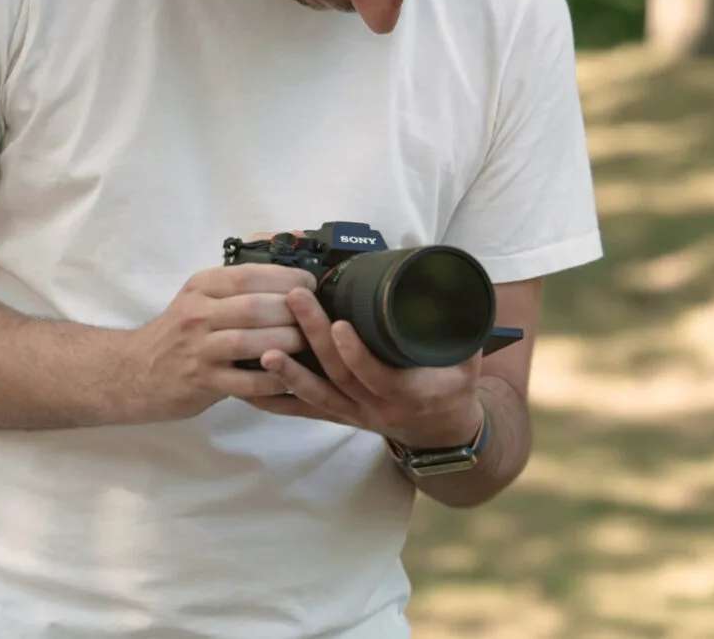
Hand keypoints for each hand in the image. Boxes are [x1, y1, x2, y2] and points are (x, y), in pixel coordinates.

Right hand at [134, 247, 317, 421]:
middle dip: (293, 311)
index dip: (285, 278)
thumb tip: (297, 237)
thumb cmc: (184, 327)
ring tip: (309, 343)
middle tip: (316, 315)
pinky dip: (275, 378)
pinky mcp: (204, 382)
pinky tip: (292, 375)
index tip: (309, 284)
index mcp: (202, 285)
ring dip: (288, 342)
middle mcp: (198, 313)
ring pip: (251, 342)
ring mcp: (200, 349)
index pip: (248, 275)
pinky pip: (247, 382)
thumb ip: (245, 270)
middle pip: (255, 308)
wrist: (139, 369)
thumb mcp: (204, 291)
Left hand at [244, 286, 485, 449]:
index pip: (378, 376)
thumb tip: (451, 282)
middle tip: (296, 300)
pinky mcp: (337, 415)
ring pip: (316, 395)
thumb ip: (459, 325)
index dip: (358, 354)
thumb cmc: (454, 387)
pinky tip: (246, 386)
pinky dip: (274, 399)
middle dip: (315, 338)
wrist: (443, 431)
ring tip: (263, 349)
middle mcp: (376, 408)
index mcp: (409, 393)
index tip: (341, 324)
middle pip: (339, 376)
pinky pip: (302, 410)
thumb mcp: (466, 358)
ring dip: (288, 372)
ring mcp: (353, 414)